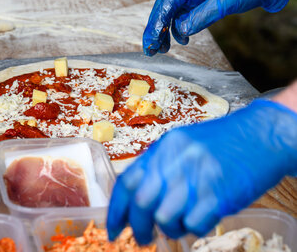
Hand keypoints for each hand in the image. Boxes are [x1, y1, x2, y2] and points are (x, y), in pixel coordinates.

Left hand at [106, 99, 296, 244]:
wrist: (262, 135)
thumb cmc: (222, 142)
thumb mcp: (182, 145)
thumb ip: (159, 166)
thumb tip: (136, 195)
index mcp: (162, 149)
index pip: (127, 183)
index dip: (115, 210)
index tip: (112, 228)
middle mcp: (175, 163)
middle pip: (141, 203)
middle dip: (137, 227)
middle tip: (142, 238)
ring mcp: (196, 178)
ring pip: (164, 218)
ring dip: (168, 230)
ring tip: (178, 227)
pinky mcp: (219, 195)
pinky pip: (194, 224)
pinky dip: (193, 229)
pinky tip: (200, 221)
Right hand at [143, 0, 288, 55]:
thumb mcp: (224, 3)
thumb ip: (200, 17)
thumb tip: (181, 31)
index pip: (168, 1)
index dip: (158, 20)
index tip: (153, 38)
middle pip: (165, 7)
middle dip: (156, 28)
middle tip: (150, 47)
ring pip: (173, 13)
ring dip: (167, 30)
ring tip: (163, 48)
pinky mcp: (202, 1)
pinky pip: (185, 15)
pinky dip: (181, 28)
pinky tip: (183, 39)